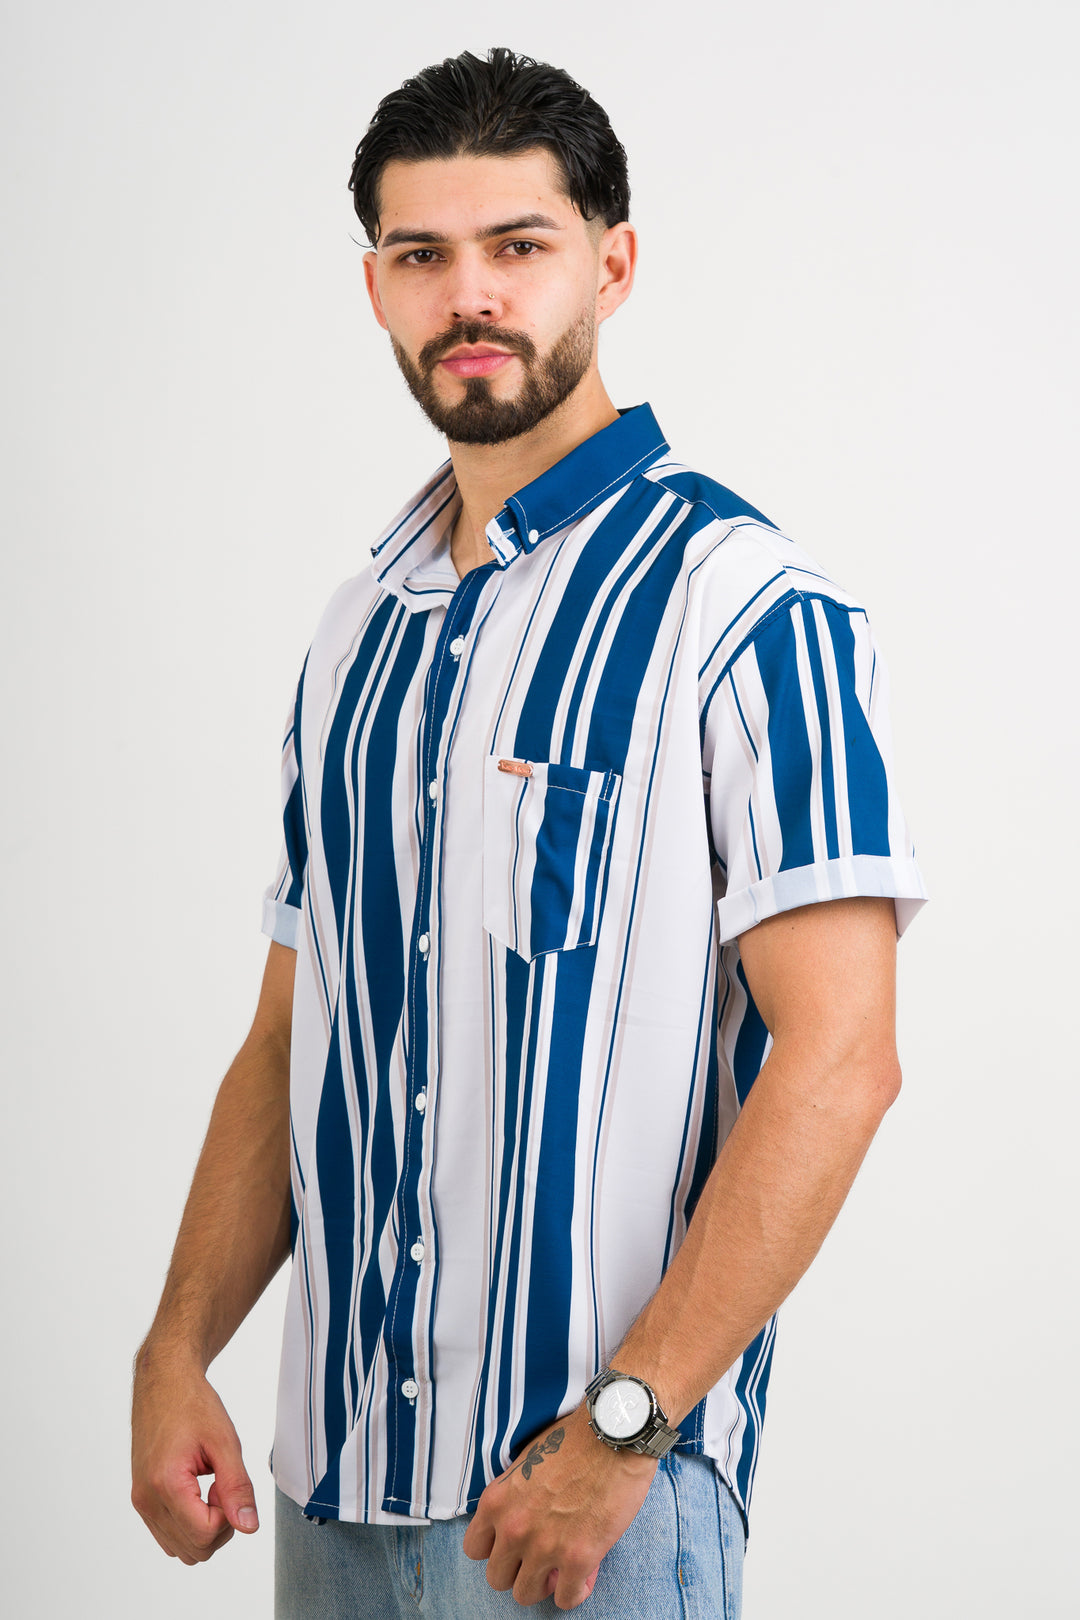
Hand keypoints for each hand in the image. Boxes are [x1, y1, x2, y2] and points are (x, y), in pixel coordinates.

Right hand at [131, 1349, 258, 1563]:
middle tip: (222, 1485)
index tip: (228, 1483)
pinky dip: (189, 1524)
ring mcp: (141, 1502)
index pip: (205, 1535)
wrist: (163, 1383)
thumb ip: (237, 1487)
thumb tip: (248, 1526)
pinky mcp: (142, 1500)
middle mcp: (147, 1500)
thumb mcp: (224, 1441)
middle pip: (195, 1550)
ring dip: (204, 1528)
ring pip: (181, 1549)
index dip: (228, 1516)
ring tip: (209, 1488)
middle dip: (219, 1525)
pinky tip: (197, 1493)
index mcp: (166, 1484)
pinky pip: (168, 1536)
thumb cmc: (192, 1405)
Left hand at [462, 1408, 656, 1609]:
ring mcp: (544, 1547)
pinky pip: (565, 1599)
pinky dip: (574, 1591)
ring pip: (525, 1594)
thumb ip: (517, 1498)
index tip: (514, 1543)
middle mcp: (514, 1528)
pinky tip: (583, 1574)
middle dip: (518, 1569)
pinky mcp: (577, 1559)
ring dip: (543, 1584)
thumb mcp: (528, 1462)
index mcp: (497, 1501)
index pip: (474, 1548)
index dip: (496, 1548)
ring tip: (561, 1568)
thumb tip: (525, 1524)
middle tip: (540, 1557)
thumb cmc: (574, 1440)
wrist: (612, 1434)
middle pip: (497, 1578)